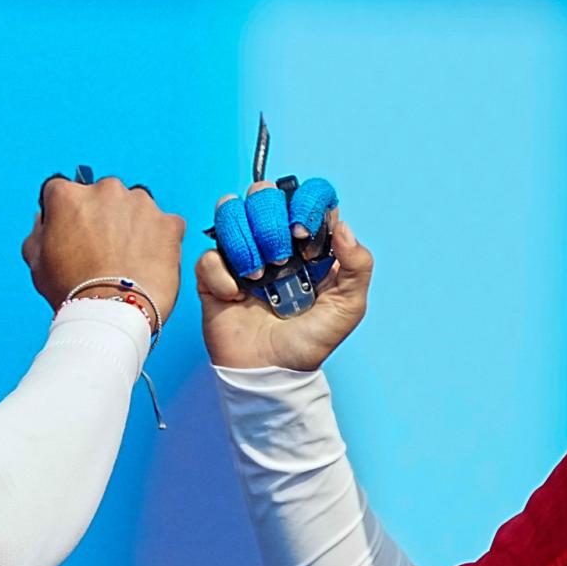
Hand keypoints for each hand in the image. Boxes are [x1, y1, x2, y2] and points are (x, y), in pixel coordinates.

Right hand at [23, 176, 185, 321]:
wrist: (112, 313)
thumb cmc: (72, 290)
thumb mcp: (36, 261)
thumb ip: (38, 231)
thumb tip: (44, 218)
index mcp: (68, 195)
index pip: (63, 192)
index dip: (67, 215)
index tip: (74, 233)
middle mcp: (106, 190)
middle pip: (103, 196)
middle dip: (103, 217)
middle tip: (102, 250)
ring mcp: (141, 204)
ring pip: (136, 208)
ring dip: (132, 225)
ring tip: (127, 259)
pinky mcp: (169, 222)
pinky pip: (165, 225)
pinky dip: (160, 239)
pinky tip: (148, 262)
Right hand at [197, 180, 371, 370]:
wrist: (272, 372)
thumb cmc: (309, 340)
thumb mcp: (348, 306)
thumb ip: (358, 265)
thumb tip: (342, 225)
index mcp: (306, 240)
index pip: (305, 194)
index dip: (305, 202)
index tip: (305, 233)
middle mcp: (272, 237)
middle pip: (263, 193)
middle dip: (271, 224)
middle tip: (281, 261)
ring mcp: (241, 253)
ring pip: (230, 210)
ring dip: (245, 244)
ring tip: (258, 279)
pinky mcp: (213, 274)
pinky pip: (208, 254)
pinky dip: (221, 275)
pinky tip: (236, 296)